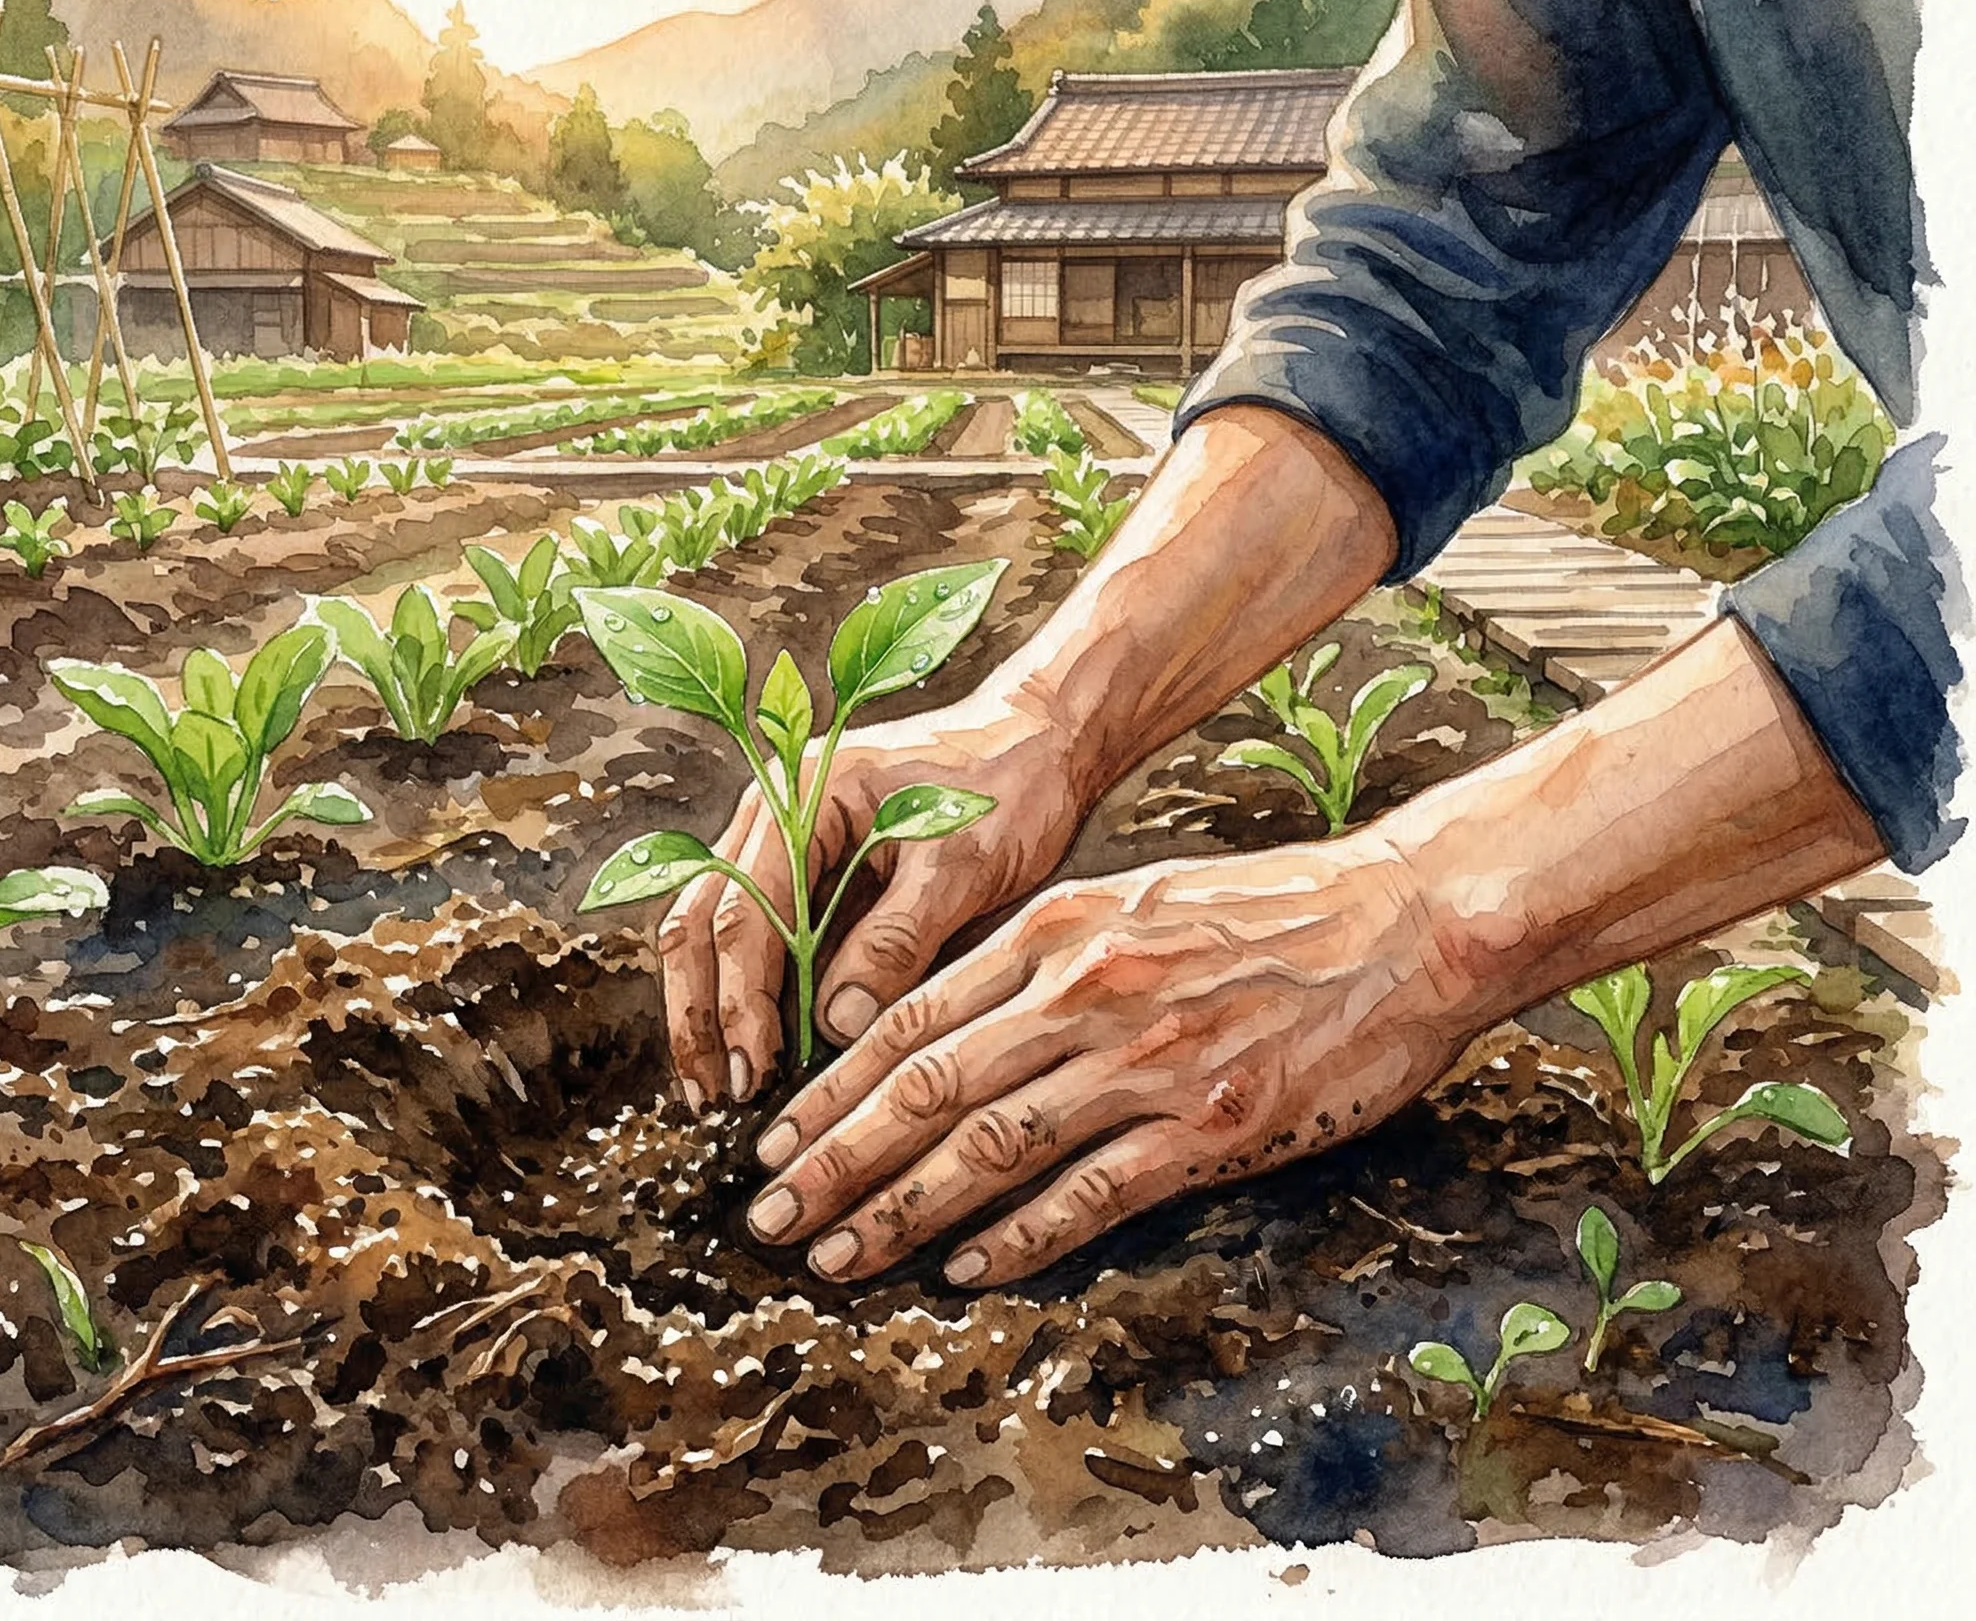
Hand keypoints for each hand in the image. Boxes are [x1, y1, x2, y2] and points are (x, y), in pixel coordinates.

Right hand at [660, 693, 1093, 1107]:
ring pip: (711, 932)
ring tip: (717, 1090)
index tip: (751, 1073)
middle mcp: (771, 814)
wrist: (1037, 745)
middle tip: (713, 1097)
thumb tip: (836, 1023)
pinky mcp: (803, 875)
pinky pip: (754, 939)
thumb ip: (898, 938)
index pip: (744, 911)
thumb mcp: (964, 864)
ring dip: (709, 1010)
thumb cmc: (1007, 790)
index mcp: (801, 796)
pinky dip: (747, 997)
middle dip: (700, 1014)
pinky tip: (758, 1054)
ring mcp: (779, 844)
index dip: (740, 1000)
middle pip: (700, 921)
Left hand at [742, 834, 1472, 1285]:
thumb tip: (939, 1019)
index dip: (830, 1092)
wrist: (1403, 922)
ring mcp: (1147, 1063)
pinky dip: (1021, 1236)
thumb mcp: (1127, 900)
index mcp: (1054, 931)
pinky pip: (1092, 1193)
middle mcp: (1084, 993)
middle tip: (768, 1220)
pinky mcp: (1211, 1127)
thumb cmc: (1263, 913)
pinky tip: (967, 1270)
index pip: (909, 1019)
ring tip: (837, 1257)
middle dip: (835, 1162)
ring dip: (901, 1211)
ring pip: (991, 1147)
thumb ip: (1034, 958)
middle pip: (927, 1089)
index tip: (773, 1143)